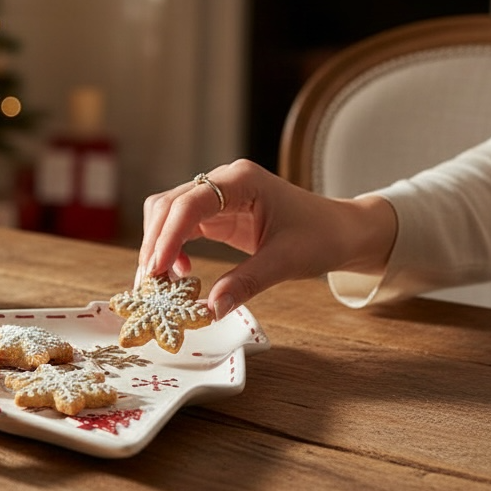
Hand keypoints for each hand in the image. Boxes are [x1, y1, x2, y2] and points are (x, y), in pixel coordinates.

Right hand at [137, 160, 396, 318]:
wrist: (341, 231)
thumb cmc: (321, 236)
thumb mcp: (286, 261)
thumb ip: (246, 282)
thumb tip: (210, 309)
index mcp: (241, 180)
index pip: (189, 203)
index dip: (167, 236)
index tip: (156, 270)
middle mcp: (222, 181)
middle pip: (168, 205)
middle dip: (154, 244)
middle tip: (149, 285)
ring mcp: (217, 196)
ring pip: (167, 215)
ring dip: (158, 248)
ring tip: (161, 284)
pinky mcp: (215, 214)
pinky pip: (180, 229)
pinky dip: (171, 250)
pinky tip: (179, 274)